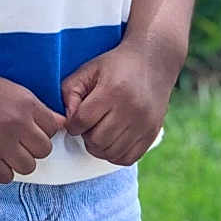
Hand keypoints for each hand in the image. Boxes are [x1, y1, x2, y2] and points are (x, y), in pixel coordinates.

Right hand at [0, 67, 66, 183]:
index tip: (30, 131)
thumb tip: (61, 123)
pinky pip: (6, 177)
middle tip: (17, 143)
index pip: (53, 129)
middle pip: (44, 150)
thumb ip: (37, 109)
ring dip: (19, 162)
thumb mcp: (12, 90)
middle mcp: (17, 124)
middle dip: (32, 148)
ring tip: (5, 152)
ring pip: (28, 167)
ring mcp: (0, 143)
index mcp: (26, 105)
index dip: (42, 131)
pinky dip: (1, 171)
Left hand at [60, 38, 179, 165]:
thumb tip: (67, 120)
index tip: (77, 119)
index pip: (82, 120)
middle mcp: (131, 109)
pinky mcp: (152, 133)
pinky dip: (115, 154)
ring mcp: (144, 123)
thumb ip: (69, 92)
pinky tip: (113, 140)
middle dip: (86, 136)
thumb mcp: (88, 70)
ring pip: (110, 152)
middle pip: (96, 140)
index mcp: (113, 91)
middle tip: (90, 125)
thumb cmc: (116, 66)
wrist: (153, 61)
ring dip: (99, 146)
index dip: (73, 124)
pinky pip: (127, 158)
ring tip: (101, 131)